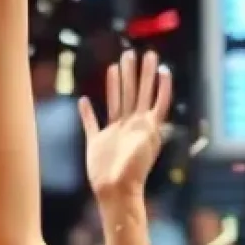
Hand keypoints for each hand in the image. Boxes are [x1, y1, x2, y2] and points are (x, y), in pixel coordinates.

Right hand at [79, 50, 172, 207]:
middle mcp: (132, 126)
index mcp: (146, 126)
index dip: (157, 82)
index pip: (153, 98)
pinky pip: (91, 124)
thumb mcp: (146, 144)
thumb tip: (151, 117)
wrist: (116, 191)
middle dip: (136, 74)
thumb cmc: (132, 170)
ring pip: (116, 102)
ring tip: (116, 65)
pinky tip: (84, 100)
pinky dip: (87, 113)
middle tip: (134, 53)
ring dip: (117, 84)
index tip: (160, 65)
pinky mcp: (98, 142)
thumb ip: (147, 127)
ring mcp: (114, 133)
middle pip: (135, 94)